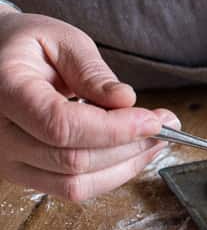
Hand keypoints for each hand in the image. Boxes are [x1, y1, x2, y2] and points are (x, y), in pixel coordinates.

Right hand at [0, 11, 180, 199]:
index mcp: (4, 92)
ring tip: (156, 139)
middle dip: (131, 145)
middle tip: (167, 123)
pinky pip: (72, 189)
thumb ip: (91, 71)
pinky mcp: (23, 173)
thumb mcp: (60, 40)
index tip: (154, 119)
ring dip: (126, 165)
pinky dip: (111, 174)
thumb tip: (125, 100)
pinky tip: (133, 151)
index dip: (114, 129)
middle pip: (74, 160)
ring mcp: (6, 160)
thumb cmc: (24, 45)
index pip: (61, 126)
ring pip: (76, 184)